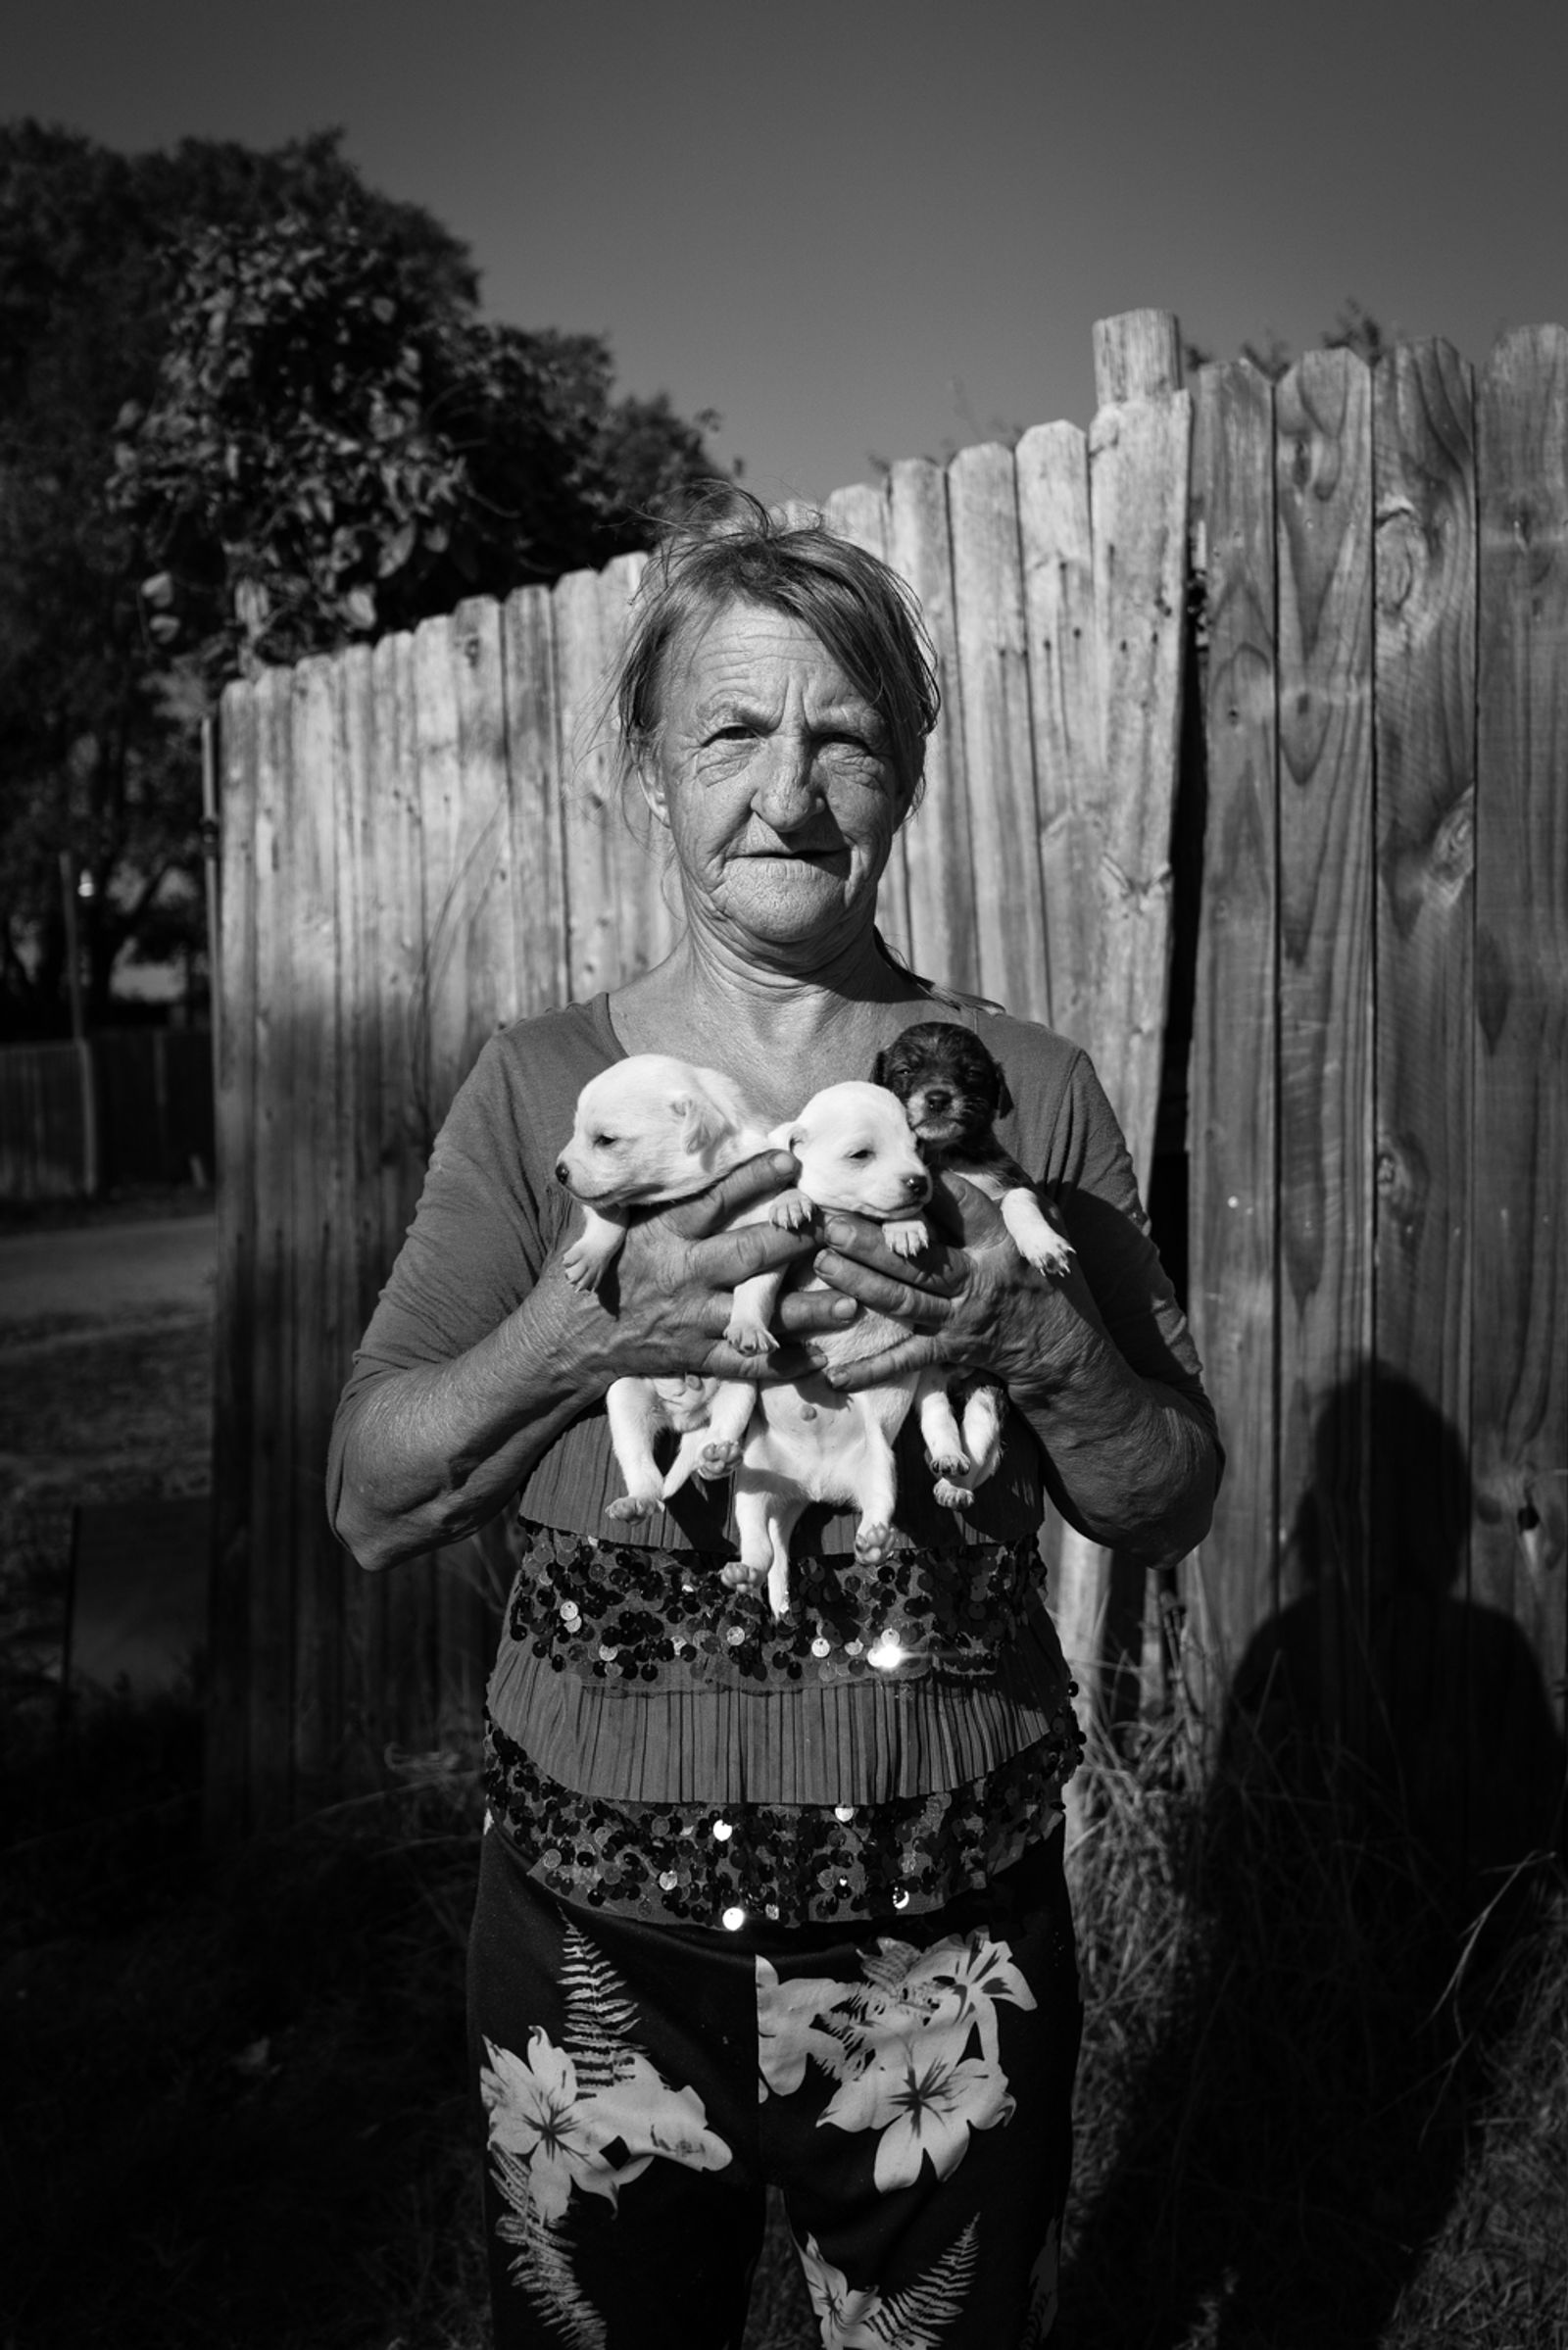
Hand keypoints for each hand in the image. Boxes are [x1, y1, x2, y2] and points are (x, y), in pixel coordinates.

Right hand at [539, 1149, 857, 1385]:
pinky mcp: (695, 1357)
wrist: (566, 1339)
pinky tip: (819, 1358)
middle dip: (796, 1240)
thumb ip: (640, 1188)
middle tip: (839, 1229)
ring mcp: (692, 1320)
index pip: (715, 1199)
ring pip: (757, 1314)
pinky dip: (782, 1364)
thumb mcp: (609, 1221)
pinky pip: (745, 1364)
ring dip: (806, 1310)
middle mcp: (683, 1274)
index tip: (791, 1162)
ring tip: (851, 1302)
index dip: (755, 1178)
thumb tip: (662, 1143)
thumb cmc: (596, 1270)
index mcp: (664, 1233)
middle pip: (749, 1253)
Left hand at [804, 1173, 1101, 1395]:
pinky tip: (835, 1374)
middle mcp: (979, 1279)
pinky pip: (907, 1359)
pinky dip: (872, 1370)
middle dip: (871, 1241)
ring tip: (820, 1264)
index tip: (893, 1171)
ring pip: (904, 1300)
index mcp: (1001, 1243)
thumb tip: (969, 1170)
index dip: (928, 1189)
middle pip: (919, 1258)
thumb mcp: (1046, 1232)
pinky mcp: (950, 1350)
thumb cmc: (1050, 1282)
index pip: (962, 1207)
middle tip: (829, 1223)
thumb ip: (1015, 1202)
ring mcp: (961, 1318)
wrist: (1066, 1353)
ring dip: (859, 1284)